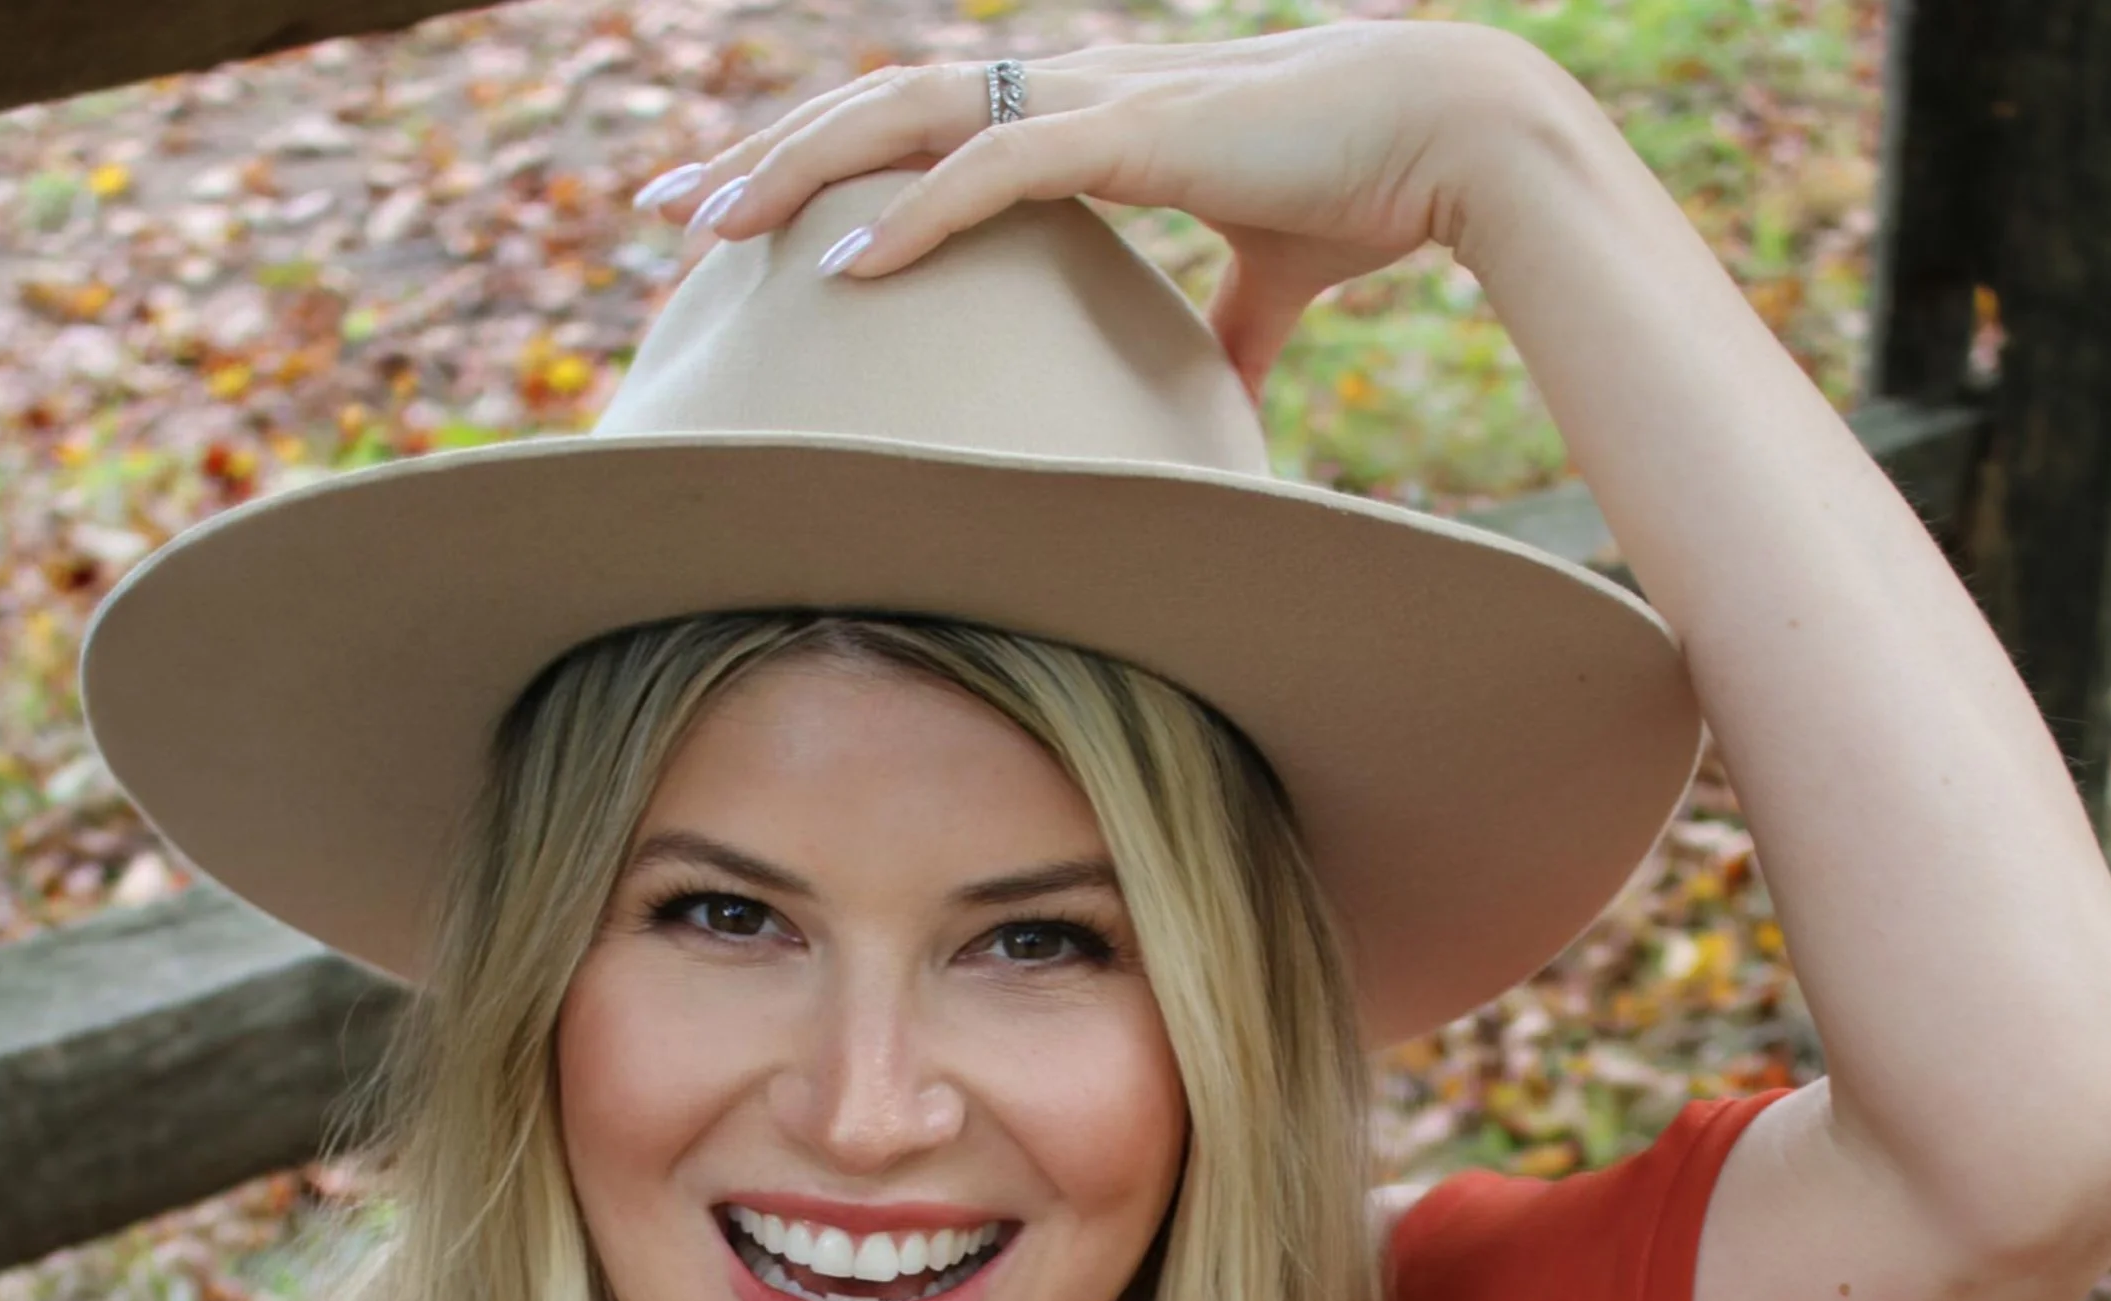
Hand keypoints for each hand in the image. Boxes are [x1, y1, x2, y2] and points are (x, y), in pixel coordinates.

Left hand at [638, 23, 1566, 395]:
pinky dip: (917, 215)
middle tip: (661, 208)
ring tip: (714, 225)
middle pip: (873, 109)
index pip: (914, 125)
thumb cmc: (1360, 191)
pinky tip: (849, 263)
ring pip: (907, 121)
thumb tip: (1213, 403)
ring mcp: (1093, 99)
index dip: (821, 160)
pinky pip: (997, 171)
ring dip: (803, 173)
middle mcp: (1065, 87)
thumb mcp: (1263, 281)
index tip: (739, 213)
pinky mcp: (1134, 131)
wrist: (1448, 138)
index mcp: (1077, 114)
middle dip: (761, 156)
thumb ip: (1221, 330)